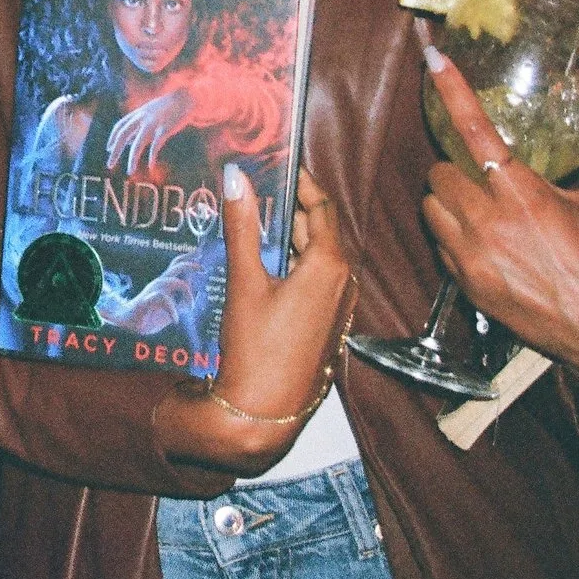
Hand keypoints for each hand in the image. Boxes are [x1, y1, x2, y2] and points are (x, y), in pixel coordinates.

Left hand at [105, 89, 193, 172]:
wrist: (187, 98)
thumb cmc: (169, 107)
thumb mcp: (150, 113)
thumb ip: (139, 125)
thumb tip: (128, 142)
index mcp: (138, 113)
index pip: (120, 126)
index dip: (113, 138)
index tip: (108, 150)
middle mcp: (142, 118)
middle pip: (123, 136)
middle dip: (115, 151)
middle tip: (109, 165)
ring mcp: (153, 124)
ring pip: (137, 144)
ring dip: (132, 159)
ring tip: (130, 172)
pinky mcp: (164, 130)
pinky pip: (155, 146)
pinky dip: (152, 157)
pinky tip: (150, 166)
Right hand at [155, 166, 352, 476]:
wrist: (264, 413)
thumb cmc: (256, 347)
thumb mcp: (244, 281)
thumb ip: (242, 225)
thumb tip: (235, 176)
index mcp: (330, 264)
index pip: (322, 206)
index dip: (301, 182)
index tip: (280, 165)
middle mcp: (343, 282)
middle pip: (320, 230)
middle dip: (291, 209)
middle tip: (259, 190)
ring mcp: (339, 307)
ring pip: (318, 257)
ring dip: (291, 238)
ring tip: (256, 222)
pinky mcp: (328, 326)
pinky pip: (317, 282)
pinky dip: (295, 265)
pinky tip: (266, 266)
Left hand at [421, 49, 578, 388]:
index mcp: (524, 194)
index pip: (475, 130)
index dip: (452, 91)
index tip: (434, 61)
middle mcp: (490, 222)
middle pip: (439, 172)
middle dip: (454, 167)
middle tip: (479, 174)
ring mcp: (474, 257)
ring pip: (432, 209)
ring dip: (447, 201)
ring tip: (478, 207)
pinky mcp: (468, 287)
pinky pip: (440, 248)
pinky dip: (452, 238)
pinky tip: (482, 242)